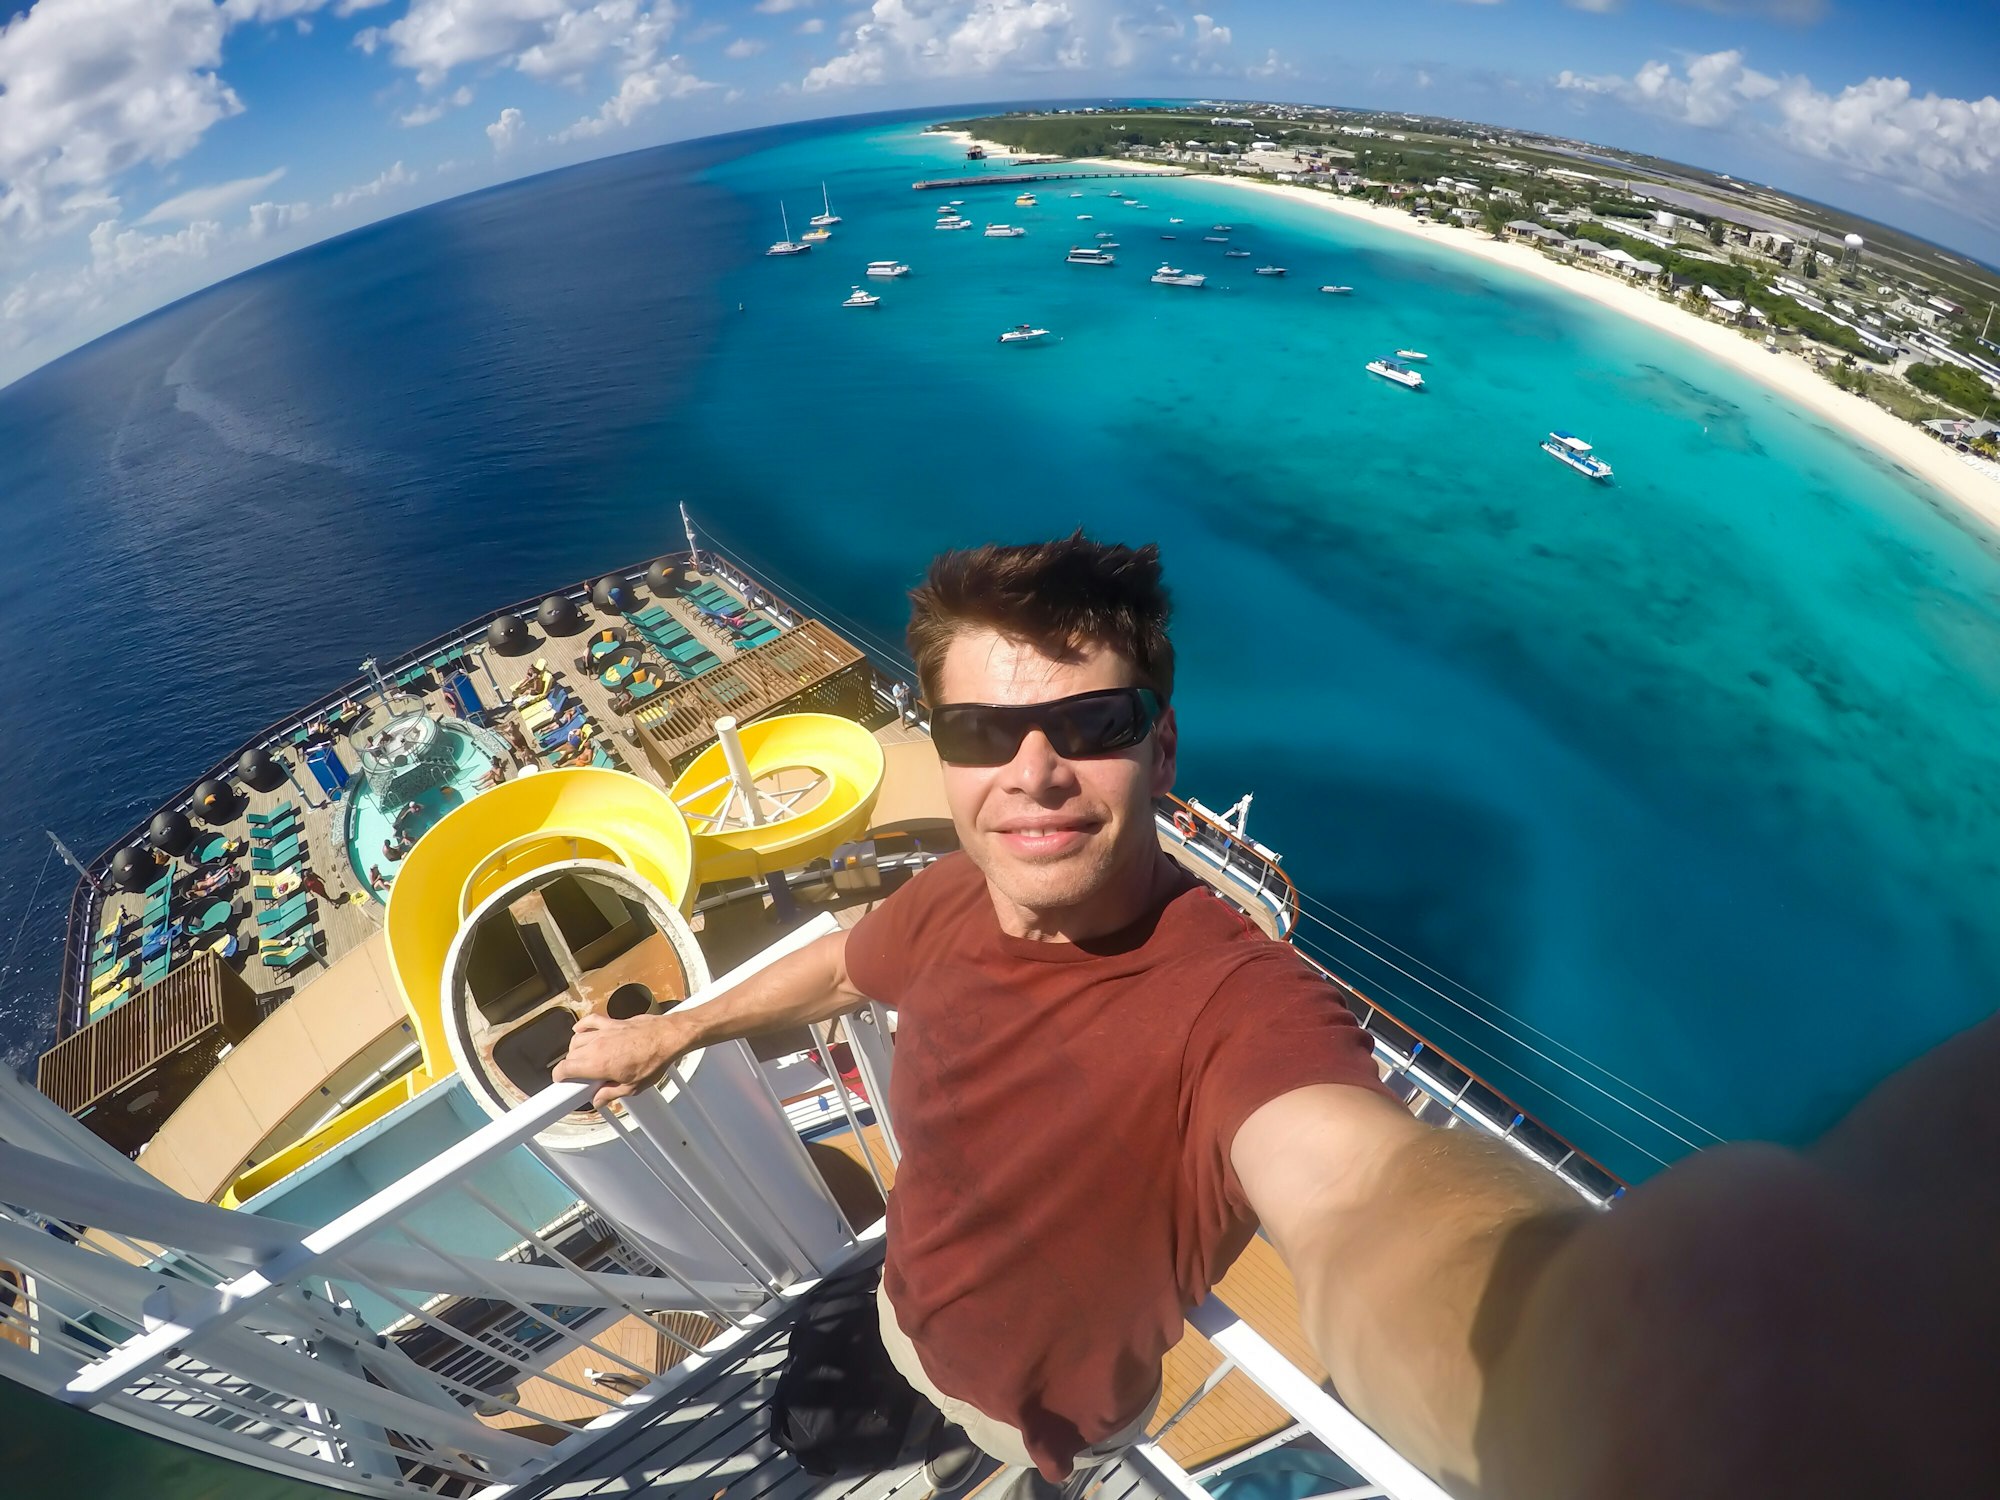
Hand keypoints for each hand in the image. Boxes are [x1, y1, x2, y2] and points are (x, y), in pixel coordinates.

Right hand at [552, 1011, 690, 1109]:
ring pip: (577, 1039)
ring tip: (583, 1057)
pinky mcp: (611, 1022)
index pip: (564, 1068)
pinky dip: (582, 1025)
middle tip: (580, 1074)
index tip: (562, 1080)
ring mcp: (602, 1032)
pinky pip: (590, 1020)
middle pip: (570, 1054)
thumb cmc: (653, 1061)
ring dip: (576, 1049)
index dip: (559, 1076)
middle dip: (571, 1065)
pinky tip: (579, 1030)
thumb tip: (598, 1100)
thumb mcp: (632, 1086)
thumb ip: (611, 1094)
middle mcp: (595, 1046)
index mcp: (597, 1065)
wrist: (667, 1037)